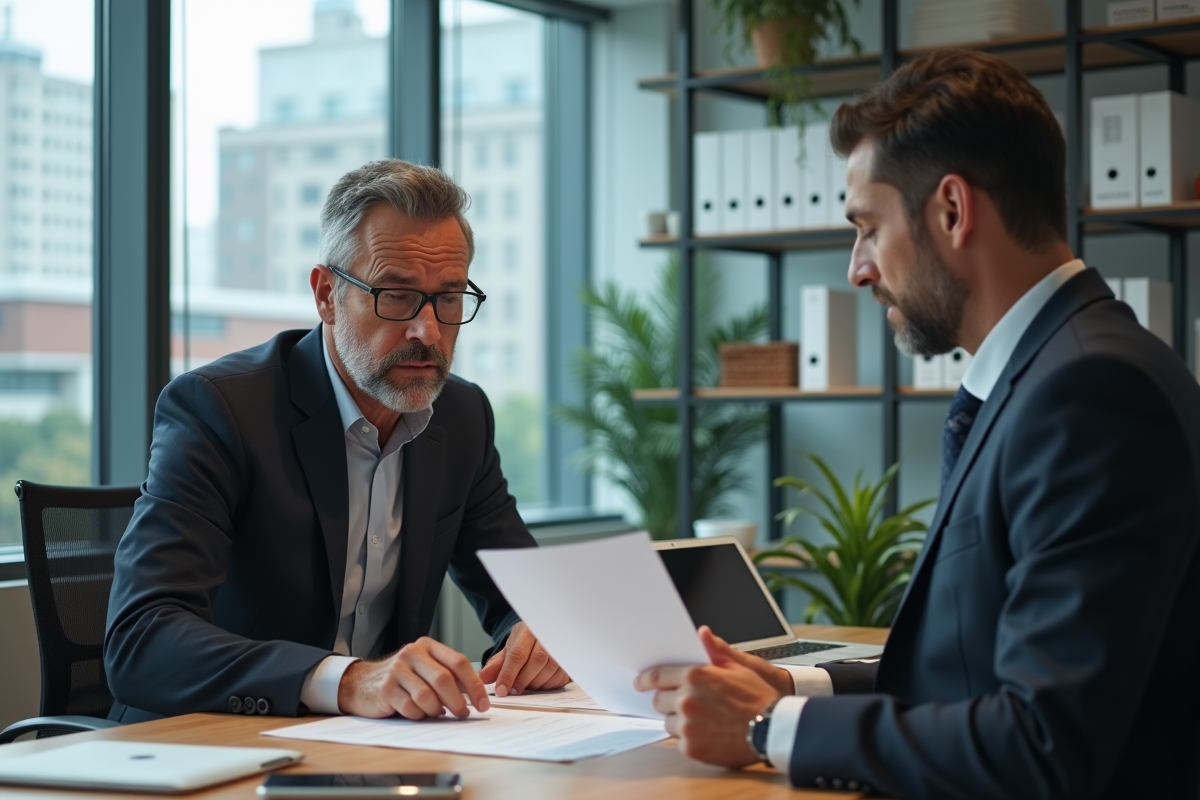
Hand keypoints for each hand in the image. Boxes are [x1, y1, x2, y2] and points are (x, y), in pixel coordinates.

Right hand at [337, 637, 488, 719]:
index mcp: (427, 646)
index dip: (474, 685)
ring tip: (436, 713)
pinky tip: (418, 713)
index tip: (484, 704)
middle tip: (464, 714)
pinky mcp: (385, 689)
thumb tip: (478, 695)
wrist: (363, 683)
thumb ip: (449, 676)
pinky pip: (411, 708)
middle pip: (444, 679)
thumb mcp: (426, 669)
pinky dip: (419, 715)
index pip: (458, 662)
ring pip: (427, 696)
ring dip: (436, 710)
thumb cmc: (404, 678)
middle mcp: (412, 654)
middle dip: (458, 701)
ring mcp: (397, 670)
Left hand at [477, 621, 569, 696]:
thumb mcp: (509, 648)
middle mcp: (547, 634)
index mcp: (528, 629)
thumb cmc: (526, 641)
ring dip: (537, 683)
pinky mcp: (570, 657)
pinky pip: (561, 676)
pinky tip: (541, 682)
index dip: (508, 674)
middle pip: (537, 661)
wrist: (545, 631)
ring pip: (551, 669)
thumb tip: (484, 678)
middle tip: (514, 691)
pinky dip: (549, 684)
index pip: (517, 654)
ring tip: (527, 684)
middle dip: (523, 680)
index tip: (501, 690)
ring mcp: (561, 644)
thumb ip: (497, 664)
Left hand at [634, 625, 781, 767]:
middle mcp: (686, 700)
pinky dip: (689, 738)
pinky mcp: (691, 747)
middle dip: (667, 700)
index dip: (646, 680)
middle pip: (658, 700)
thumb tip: (701, 633)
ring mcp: (687, 725)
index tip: (640, 683)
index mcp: (695, 676)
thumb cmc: (757, 698)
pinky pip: (678, 740)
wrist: (773, 730)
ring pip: (667, 721)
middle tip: (682, 702)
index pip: (657, 676)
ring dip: (678, 719)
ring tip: (701, 719)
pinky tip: (706, 733)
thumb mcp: (738, 667)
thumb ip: (714, 651)